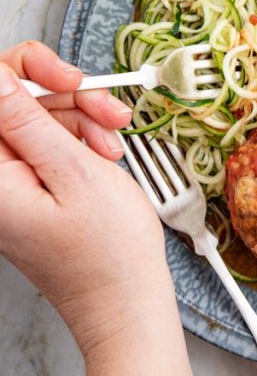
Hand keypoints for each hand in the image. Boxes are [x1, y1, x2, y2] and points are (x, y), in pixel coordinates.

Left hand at [0, 52, 172, 356]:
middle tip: (107, 114)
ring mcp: (9, 186)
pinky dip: (79, 142)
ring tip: (114, 145)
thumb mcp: (75, 173)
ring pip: (36, 119)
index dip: (31, 71)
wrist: (125, 304)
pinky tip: (105, 156)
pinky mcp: (28, 191)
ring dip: (80, 120)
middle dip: (65, 98)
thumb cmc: (107, 255)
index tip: (70, 80)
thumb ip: (28, 120)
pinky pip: (46, 145)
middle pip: (14, 102)